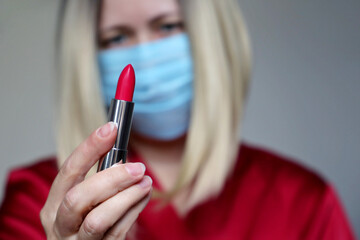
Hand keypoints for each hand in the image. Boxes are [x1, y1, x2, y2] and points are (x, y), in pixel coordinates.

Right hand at [40, 122, 151, 238]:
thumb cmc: (86, 223)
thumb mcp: (84, 202)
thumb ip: (98, 183)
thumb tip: (122, 160)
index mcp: (54, 205)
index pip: (68, 171)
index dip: (89, 148)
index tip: (111, 129)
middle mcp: (59, 225)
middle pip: (78, 198)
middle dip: (111, 178)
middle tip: (137, 167)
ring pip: (97, 220)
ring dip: (126, 197)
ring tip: (146, 183)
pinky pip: (117, 232)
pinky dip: (134, 211)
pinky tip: (144, 196)